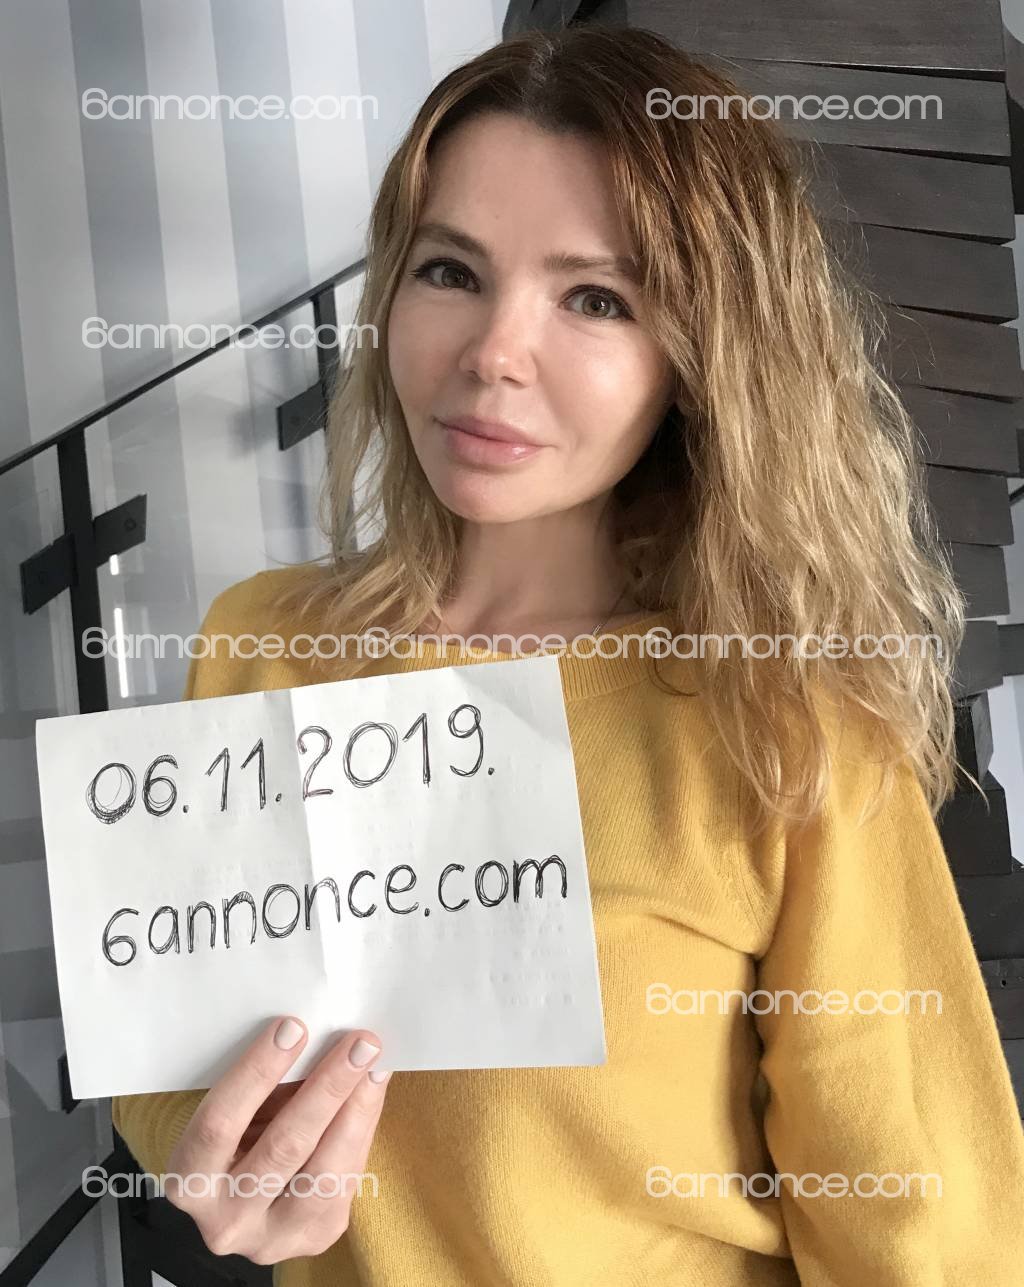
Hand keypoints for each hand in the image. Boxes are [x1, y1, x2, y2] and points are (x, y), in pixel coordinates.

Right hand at [165, 1017, 389, 1264]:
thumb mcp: (236, 1114)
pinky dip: (362, 1130)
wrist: (246, 1201)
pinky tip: (372, 1092)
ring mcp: (272, 1237)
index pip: (219, 1124)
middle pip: (282, 1149)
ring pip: (323, 1174)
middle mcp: (226, 1220)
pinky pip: (345, 1182)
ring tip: (374, 1066)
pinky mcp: (314, 1239)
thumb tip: (320, 1039)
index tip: (292, 1027)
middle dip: (326, 1089)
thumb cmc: (240, 1136)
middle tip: (357, 1044)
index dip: (256, 1074)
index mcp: (189, 1179)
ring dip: (355, 1111)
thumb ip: (265, 1087)